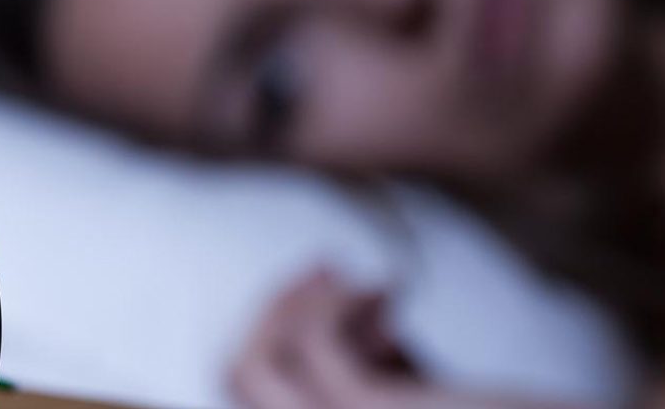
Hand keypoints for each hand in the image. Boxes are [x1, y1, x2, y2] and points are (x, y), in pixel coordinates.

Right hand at [229, 268, 576, 408]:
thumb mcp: (426, 397)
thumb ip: (388, 365)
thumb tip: (360, 303)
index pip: (252, 392)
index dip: (275, 334)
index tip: (327, 288)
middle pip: (238, 375)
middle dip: (275, 309)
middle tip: (328, 269)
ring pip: (254, 361)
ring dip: (300, 301)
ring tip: (369, 286)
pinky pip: (312, 342)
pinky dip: (341, 300)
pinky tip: (393, 288)